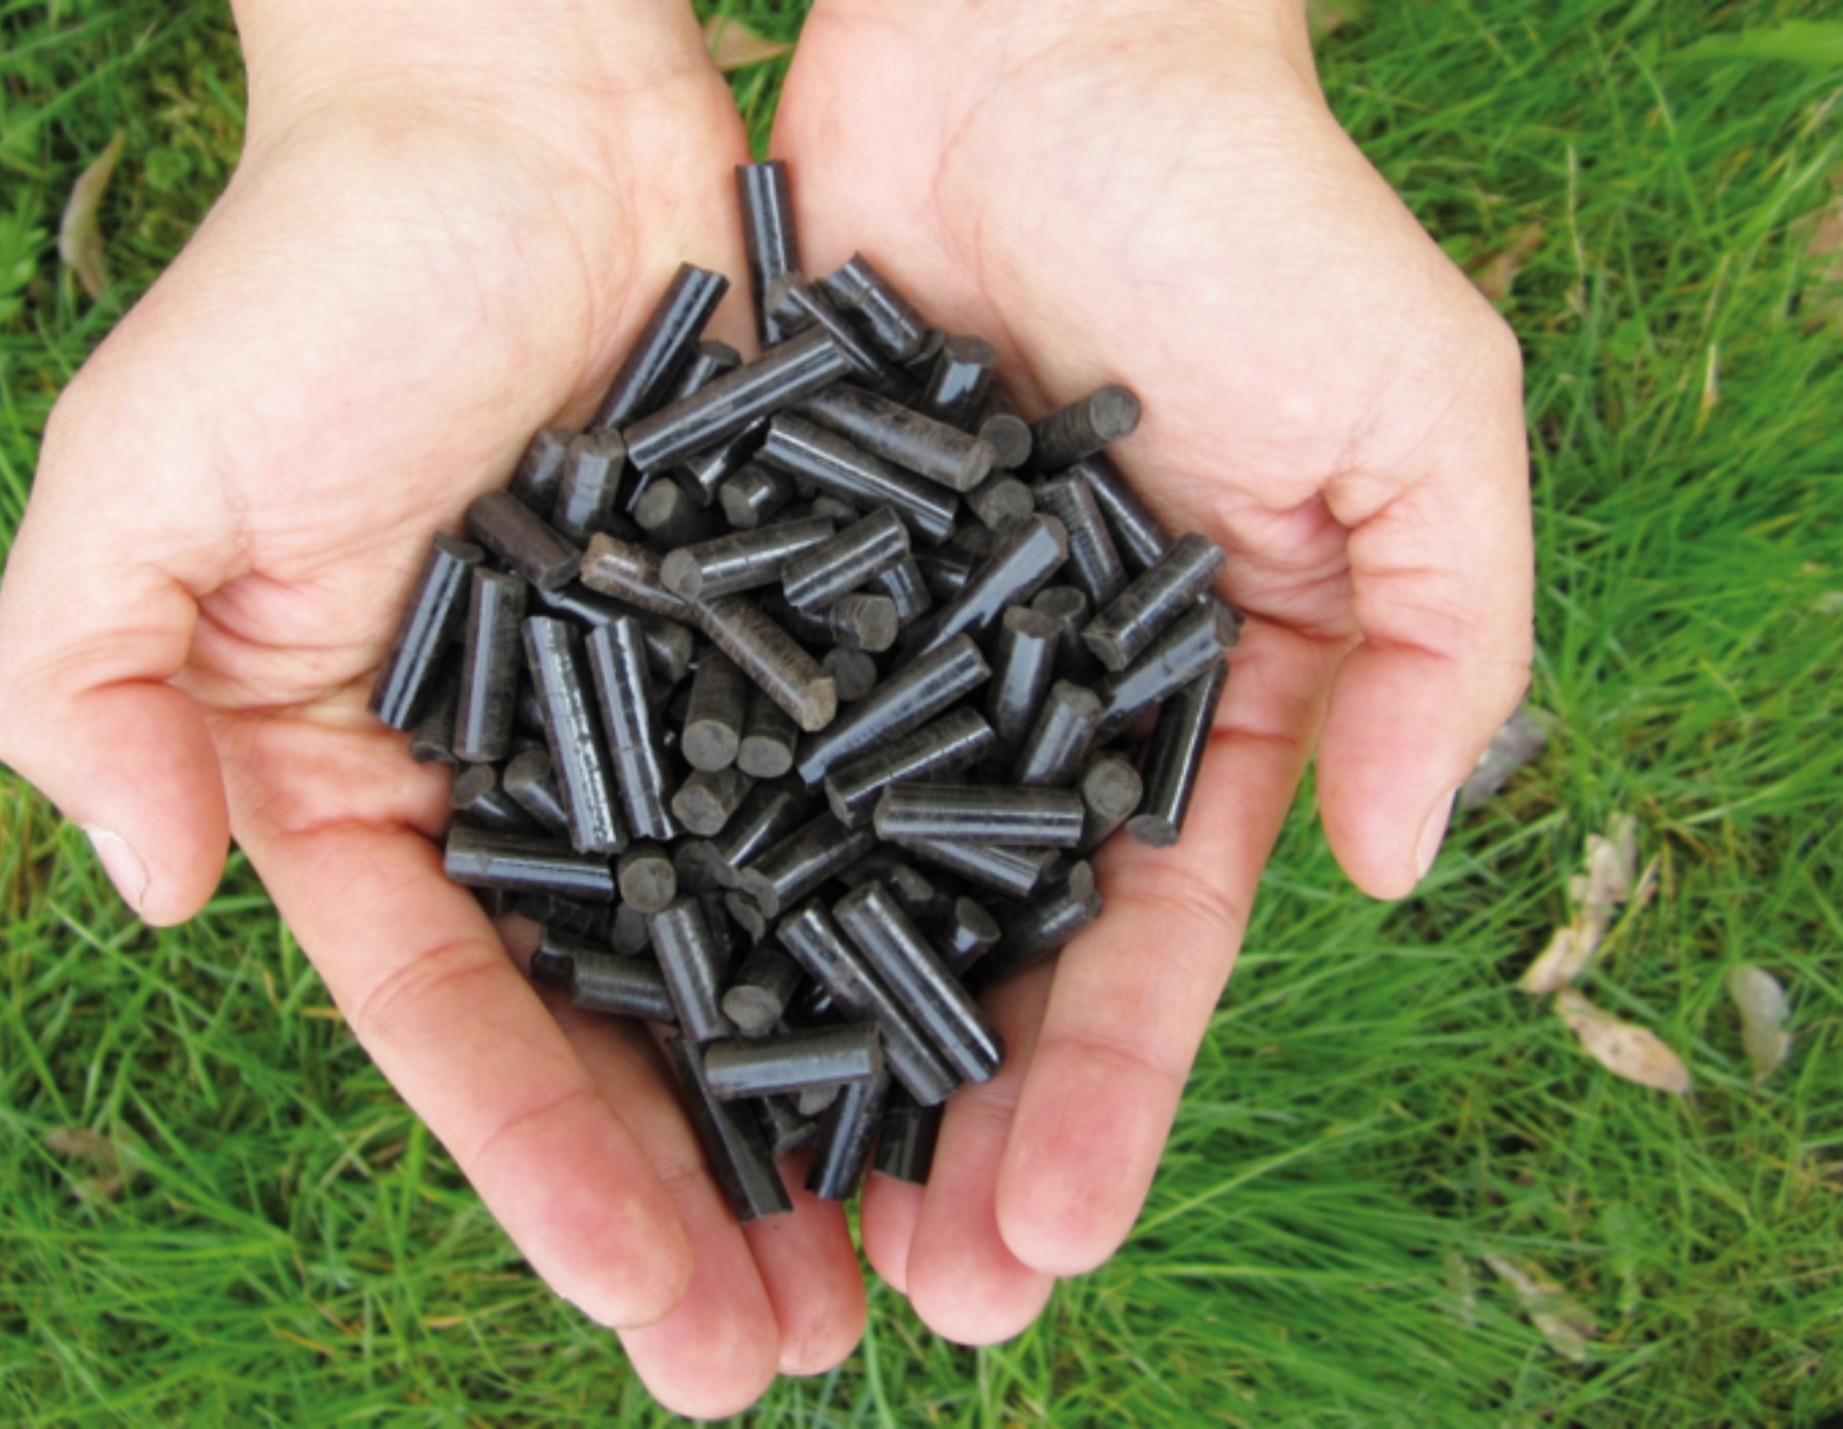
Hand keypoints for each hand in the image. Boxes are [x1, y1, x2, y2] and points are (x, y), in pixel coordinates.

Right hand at [0, 2, 863, 1413]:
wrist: (513, 108)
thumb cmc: (315, 279)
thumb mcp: (139, 482)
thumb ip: (93, 689)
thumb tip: (153, 895)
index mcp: (370, 787)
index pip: (455, 1022)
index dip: (542, 1169)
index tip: (641, 1302)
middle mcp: (533, 789)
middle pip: (621, 1035)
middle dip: (694, 1207)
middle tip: (788, 1366)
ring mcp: (676, 729)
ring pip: (761, 958)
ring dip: (824, 1123)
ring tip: (903, 1280)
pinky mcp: (799, 651)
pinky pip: (867, 811)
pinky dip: (919, 937)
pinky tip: (990, 1063)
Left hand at [773, 0, 1531, 1338]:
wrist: (1045, 43)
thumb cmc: (1253, 219)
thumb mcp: (1422, 423)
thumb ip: (1452, 644)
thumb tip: (1409, 867)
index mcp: (1189, 705)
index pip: (1144, 948)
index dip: (1102, 1099)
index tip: (1046, 1240)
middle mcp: (1024, 712)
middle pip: (979, 961)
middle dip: (953, 1132)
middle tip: (902, 1305)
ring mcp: (885, 655)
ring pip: (831, 891)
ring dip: (804, 1058)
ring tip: (764, 1226)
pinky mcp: (760, 581)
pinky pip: (715, 750)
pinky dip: (684, 878)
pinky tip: (637, 1019)